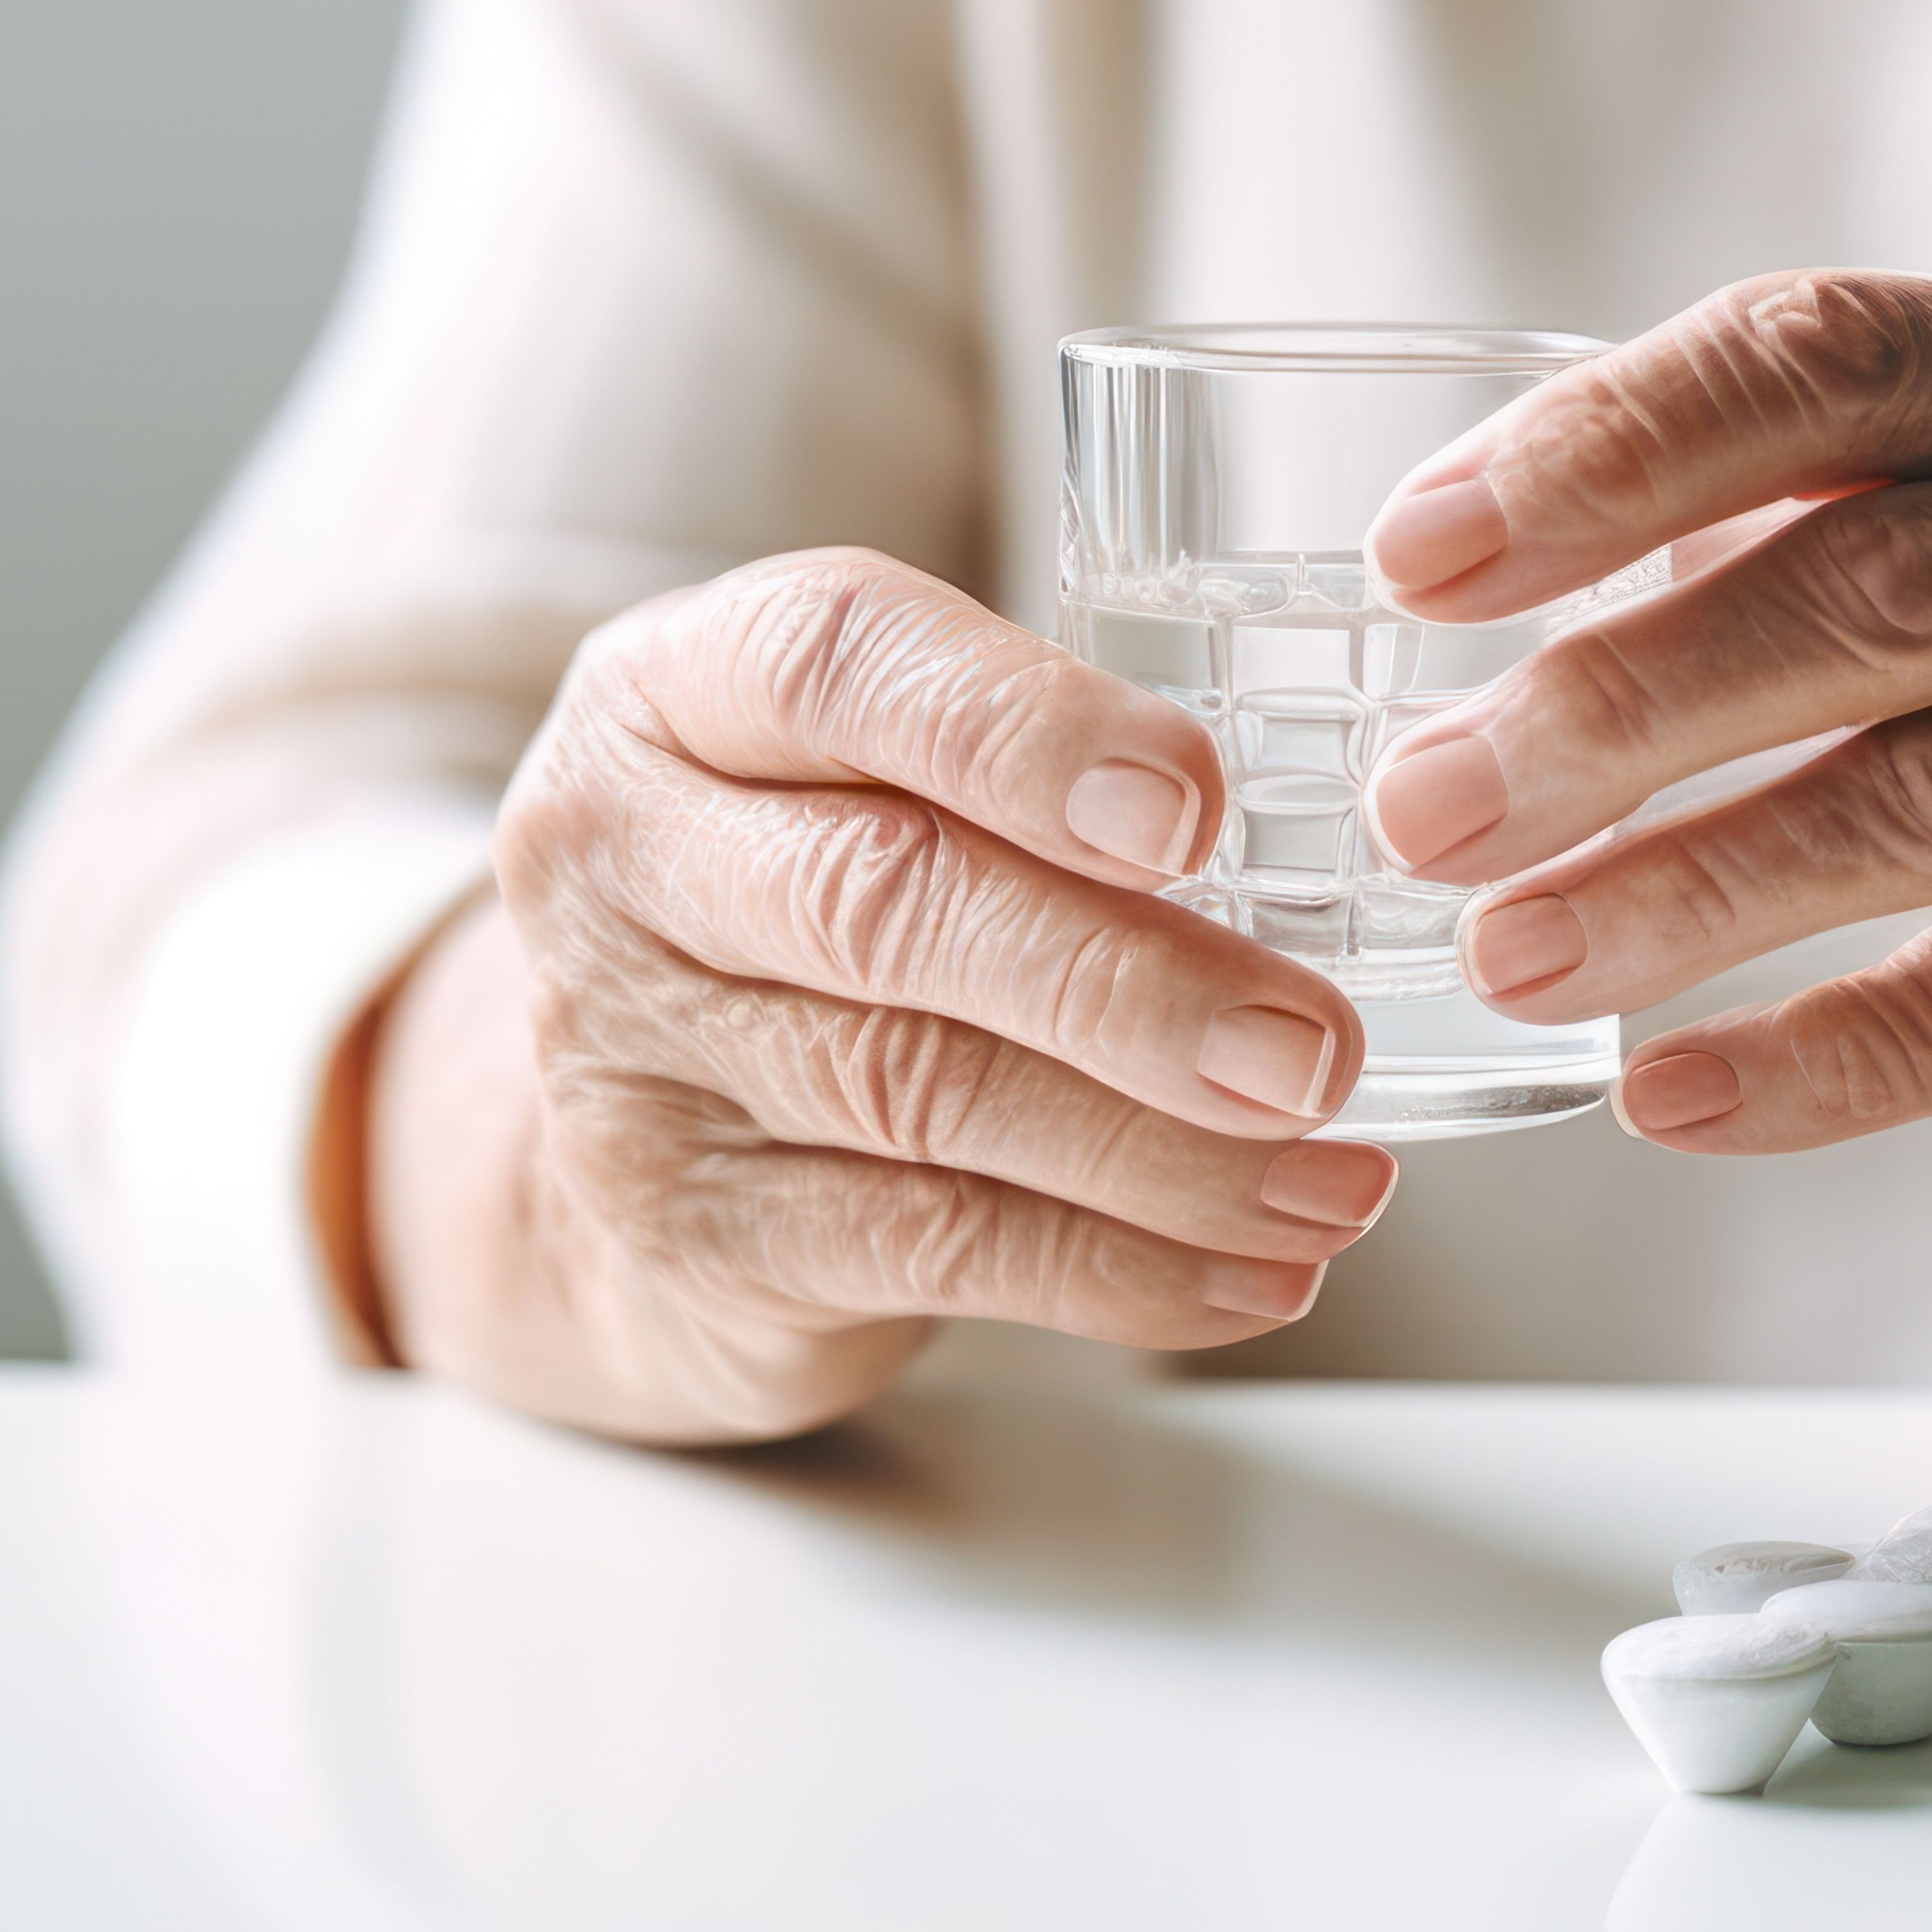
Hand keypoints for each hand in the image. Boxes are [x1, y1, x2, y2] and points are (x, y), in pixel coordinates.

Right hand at [346, 550, 1401, 1444]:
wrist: (598, 1132)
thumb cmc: (811, 892)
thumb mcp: (871, 771)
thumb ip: (1033, 773)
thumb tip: (1314, 868)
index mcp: (682, 685)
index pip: (839, 660)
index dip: (1025, 731)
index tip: (1196, 808)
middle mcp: (623, 850)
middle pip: (886, 904)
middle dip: (1126, 982)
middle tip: (1312, 1048)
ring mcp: (633, 1049)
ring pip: (924, 1097)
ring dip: (1163, 1153)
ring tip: (1333, 1176)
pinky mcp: (686, 1228)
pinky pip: (930, 1250)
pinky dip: (1119, 1271)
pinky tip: (1257, 1270)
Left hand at [1352, 272, 1931, 1439]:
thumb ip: (1748, 528)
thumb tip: (1432, 586)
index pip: (1829, 358)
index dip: (1608, 450)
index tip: (1410, 564)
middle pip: (1878, 589)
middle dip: (1617, 702)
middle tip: (1418, 805)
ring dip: (1683, 886)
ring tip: (1499, 952)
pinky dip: (1818, 1058)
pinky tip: (1661, 1096)